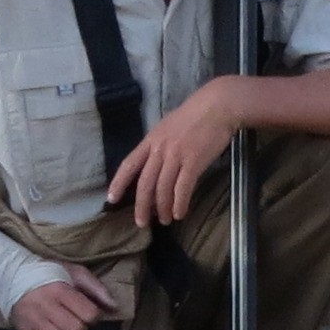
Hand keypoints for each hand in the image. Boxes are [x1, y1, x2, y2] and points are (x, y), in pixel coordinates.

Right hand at [10, 270, 110, 329]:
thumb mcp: (74, 272)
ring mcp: (32, 319)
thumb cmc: (48, 273)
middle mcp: (46, 305)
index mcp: (60, 290)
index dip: (93, 315)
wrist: (11, 274)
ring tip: (61, 327)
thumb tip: (114, 307)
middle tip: (73, 319)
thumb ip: (96, 288)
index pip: (89, 314)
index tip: (87, 311)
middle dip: (79, 327)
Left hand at [112, 82, 244, 225]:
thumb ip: (160, 144)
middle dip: (142, 206)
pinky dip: (180, 204)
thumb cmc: (196, 115)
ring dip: (163, 209)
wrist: (217, 106)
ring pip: (163, 189)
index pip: (129, 164)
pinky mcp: (193, 162)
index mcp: (151, 140)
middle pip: (145, 183)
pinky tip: (181, 213)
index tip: (111, 198)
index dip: (119, 183)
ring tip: (166, 220)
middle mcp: (159, 149)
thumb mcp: (169, 126)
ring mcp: (176, 156)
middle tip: (142, 223)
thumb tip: (157, 164)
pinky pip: (182, 189)